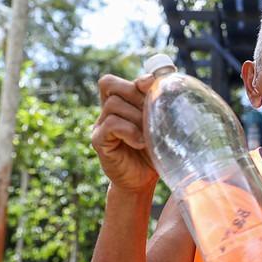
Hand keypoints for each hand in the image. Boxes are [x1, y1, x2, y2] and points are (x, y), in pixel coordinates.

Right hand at [91, 73, 158, 192]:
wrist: (143, 181)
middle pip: (110, 84)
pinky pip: (111, 124)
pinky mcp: (99, 141)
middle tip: (152, 114)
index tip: (155, 87)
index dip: (137, 80)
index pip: (118, 80)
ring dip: (136, 116)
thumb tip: (162, 81)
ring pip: (113, 104)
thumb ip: (160, 104)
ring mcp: (100, 125)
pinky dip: (129, 130)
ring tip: (148, 134)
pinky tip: (140, 142)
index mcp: (121, 103)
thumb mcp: (161, 125)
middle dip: (136, 95)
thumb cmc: (155, 151)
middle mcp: (107, 111)